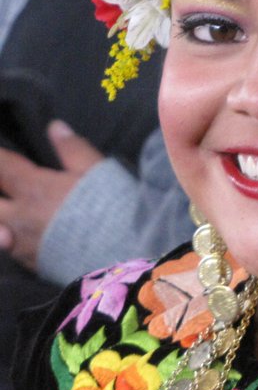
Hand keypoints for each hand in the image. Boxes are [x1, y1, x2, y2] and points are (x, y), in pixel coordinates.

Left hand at [0, 120, 103, 267]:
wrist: (115, 253)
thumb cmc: (107, 207)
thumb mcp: (96, 171)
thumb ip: (73, 149)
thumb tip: (54, 126)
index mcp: (33, 188)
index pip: (2, 166)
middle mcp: (19, 215)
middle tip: (3, 186)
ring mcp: (22, 242)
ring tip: (5, 217)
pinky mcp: (31, 263)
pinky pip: (9, 249)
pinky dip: (7, 240)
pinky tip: (12, 238)